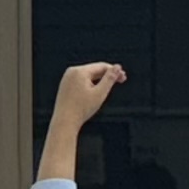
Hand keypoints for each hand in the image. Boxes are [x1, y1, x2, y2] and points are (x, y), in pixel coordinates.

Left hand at [39, 62, 128, 184]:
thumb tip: (117, 67)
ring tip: (109, 87)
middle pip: (94, 70)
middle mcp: (71, 72)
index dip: (114, 71)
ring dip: (100, 79)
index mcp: (79, 71)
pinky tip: (97, 90)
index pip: (101, 66)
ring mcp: (67, 78)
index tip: (123, 77)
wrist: (65, 121)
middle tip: (120, 80)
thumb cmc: (81, 109)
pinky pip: (81, 81)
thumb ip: (110, 79)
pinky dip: (90, 84)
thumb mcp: (100, 93)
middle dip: (108, 75)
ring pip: (88, 75)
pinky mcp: (65, 85)